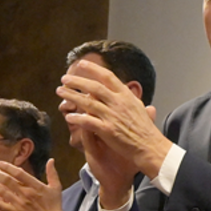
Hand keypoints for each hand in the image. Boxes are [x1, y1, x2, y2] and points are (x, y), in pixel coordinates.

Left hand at [0, 159, 63, 210]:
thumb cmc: (54, 205)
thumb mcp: (56, 187)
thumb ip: (52, 173)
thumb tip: (50, 160)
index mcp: (36, 185)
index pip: (19, 173)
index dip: (7, 167)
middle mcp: (26, 193)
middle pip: (8, 180)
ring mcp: (20, 203)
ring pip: (2, 191)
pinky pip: (0, 206)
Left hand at [59, 61, 170, 178]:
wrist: (150, 147)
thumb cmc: (146, 130)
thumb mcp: (140, 108)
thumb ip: (130, 98)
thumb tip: (127, 89)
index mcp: (126, 96)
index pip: (108, 76)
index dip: (93, 69)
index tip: (81, 64)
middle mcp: (119, 103)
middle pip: (94, 87)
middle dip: (77, 81)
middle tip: (64, 78)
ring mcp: (112, 116)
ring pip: (87, 102)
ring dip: (72, 96)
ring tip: (60, 92)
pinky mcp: (107, 130)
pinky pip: (88, 121)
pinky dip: (77, 118)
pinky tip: (68, 117)